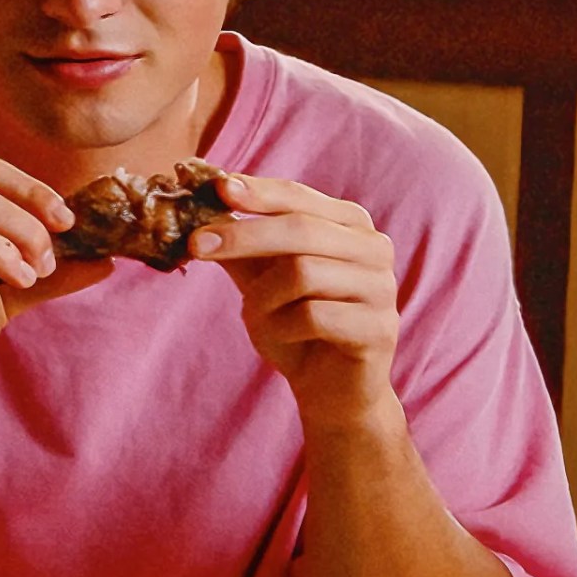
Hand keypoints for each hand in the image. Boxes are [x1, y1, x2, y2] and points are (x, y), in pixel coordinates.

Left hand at [191, 173, 399, 426]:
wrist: (330, 389)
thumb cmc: (294, 324)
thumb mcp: (259, 277)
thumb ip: (237, 244)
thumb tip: (194, 210)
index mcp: (349, 224)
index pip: (299, 197)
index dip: (257, 192)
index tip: (216, 187)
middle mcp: (374, 248)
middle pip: (301, 230)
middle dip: (242, 236)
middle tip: (196, 244)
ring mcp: (383, 288)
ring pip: (303, 273)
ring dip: (262, 297)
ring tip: (255, 316)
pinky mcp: (380, 328)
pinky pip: (314, 316)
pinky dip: (281, 327)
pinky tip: (281, 337)